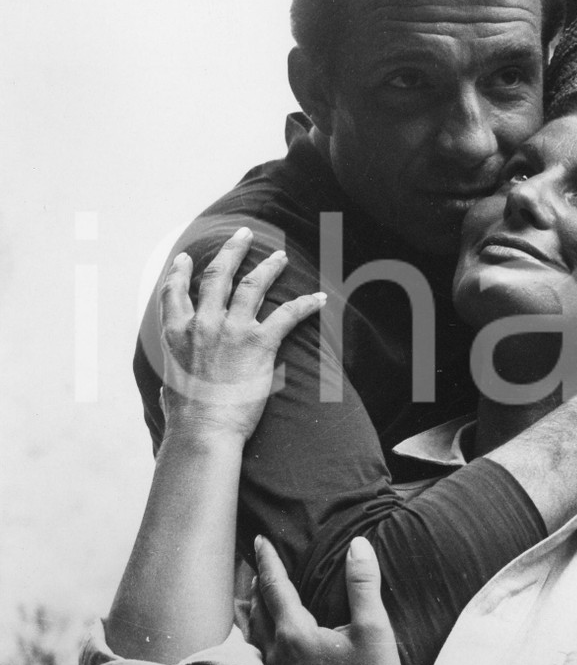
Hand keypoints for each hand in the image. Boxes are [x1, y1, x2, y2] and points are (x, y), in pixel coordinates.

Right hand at [159, 228, 324, 441]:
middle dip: (233, 250)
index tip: (186, 257)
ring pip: (252, 285)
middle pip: (218, 275)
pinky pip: (287, 314)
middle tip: (245, 234)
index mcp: (176, 333)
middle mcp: (202, 323)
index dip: (180, 271)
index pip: (174, 291)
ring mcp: (231, 329)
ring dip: (268, 267)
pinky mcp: (259, 342)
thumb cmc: (187, 418)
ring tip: (280, 255)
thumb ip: (174, 376)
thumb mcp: (169, 388)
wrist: (204, 431)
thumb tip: (170, 388)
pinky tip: (319, 298)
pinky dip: (306, 304)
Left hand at [250, 536, 402, 664]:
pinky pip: (259, 654)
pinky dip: (257, 634)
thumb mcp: (374, 630)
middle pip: (257, 610)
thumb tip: (358, 545)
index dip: (268, 561)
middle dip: (256, 582)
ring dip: (253, 609)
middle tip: (256, 561)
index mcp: (294, 635)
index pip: (274, 587)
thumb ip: (363, 585)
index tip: (259, 540)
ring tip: (254, 596)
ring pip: (254, 634)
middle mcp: (277, 655)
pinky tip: (266, 639)